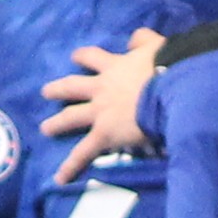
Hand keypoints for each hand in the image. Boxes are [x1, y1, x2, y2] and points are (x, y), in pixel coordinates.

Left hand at [41, 29, 164, 177]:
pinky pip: (84, 152)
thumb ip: (142, 40)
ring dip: (57, 123)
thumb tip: (133, 40)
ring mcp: (99, 112)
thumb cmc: (168, 67)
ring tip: (45, 128)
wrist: (172, 89)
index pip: (92, 57)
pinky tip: (59, 178)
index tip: (75, 57)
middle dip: (58, 89)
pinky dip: (71, 166)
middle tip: (46, 92)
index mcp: (114, 66)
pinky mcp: (104, 134)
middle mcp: (101, 88)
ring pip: (71, 116)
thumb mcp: (156, 45)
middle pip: (73, 86)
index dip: (82, 57)